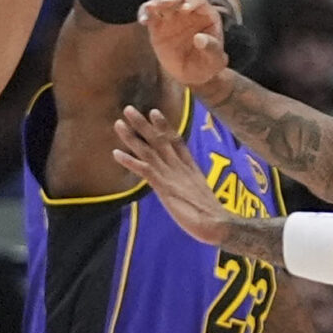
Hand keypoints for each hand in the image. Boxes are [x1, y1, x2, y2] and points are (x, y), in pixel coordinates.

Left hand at [112, 105, 232, 244]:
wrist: (217, 223)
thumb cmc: (210, 214)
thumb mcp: (200, 194)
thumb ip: (191, 186)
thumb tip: (188, 188)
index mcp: (189, 167)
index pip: (176, 141)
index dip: (164, 126)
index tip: (154, 112)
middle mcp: (179, 167)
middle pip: (159, 140)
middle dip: (143, 124)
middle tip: (128, 109)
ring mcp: (171, 175)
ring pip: (149, 150)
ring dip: (132, 137)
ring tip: (118, 123)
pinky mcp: (164, 187)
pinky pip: (144, 170)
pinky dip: (129, 161)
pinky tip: (116, 153)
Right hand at [137, 0, 230, 90]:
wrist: (192, 75)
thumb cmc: (208, 64)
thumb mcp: (215, 60)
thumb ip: (211, 48)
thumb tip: (200, 38)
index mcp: (206, 14)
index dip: (192, 1)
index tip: (185, 10)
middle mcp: (188, 10)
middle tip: (167, 3)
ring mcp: (172, 16)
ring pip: (163, 1)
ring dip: (157, 2)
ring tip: (151, 8)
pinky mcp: (157, 25)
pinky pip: (150, 15)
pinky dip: (144, 14)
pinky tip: (143, 21)